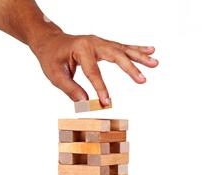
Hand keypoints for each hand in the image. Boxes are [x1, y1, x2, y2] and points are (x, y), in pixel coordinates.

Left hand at [31, 33, 157, 104]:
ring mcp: (101, 42)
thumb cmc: (51, 58)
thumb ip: (70, 89)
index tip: (106, 103)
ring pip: (124, 50)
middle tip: (143, 80)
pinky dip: (138, 49)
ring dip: (140, 57)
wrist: (50, 41)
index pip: (93, 71)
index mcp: (80, 49)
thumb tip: (84, 103)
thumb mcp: (55, 74)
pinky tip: (151, 51)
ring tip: (155, 63)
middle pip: (116, 55)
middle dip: (130, 68)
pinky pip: (124, 47)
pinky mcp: (106, 45)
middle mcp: (94, 43)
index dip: (100, 88)